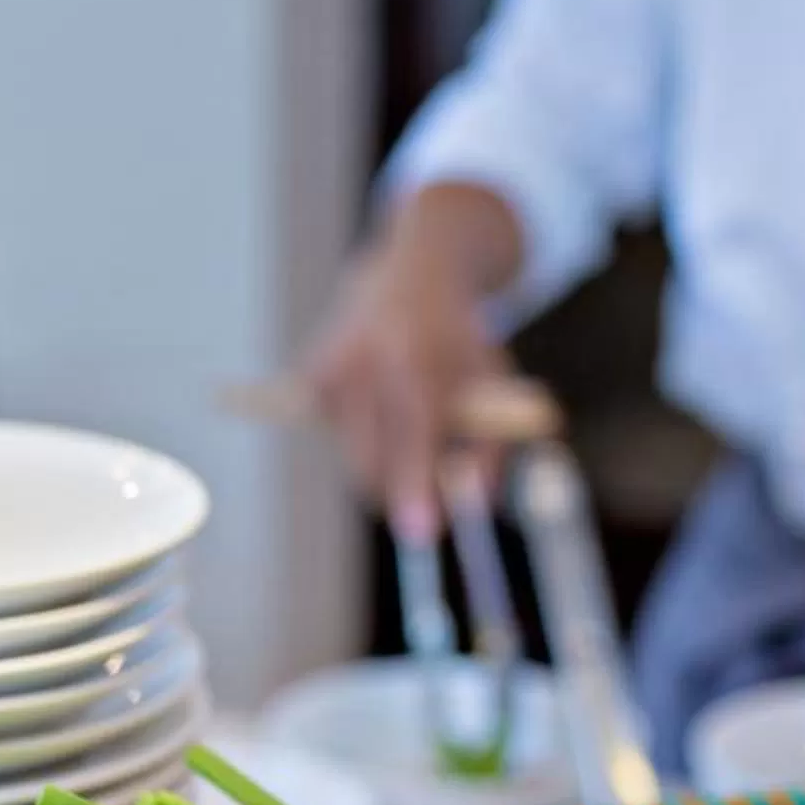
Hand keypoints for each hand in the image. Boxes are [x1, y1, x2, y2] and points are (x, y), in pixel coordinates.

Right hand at [303, 184, 526, 542]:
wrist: (416, 271)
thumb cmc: (461, 341)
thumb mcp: (494, 386)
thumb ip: (490, 448)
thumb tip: (474, 507)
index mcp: (417, 355)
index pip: (413, 436)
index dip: (416, 487)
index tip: (422, 534)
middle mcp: (365, 358)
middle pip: (368, 459)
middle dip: (395, 493)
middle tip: (421, 505)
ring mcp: (330, 365)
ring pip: (351, 454)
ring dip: (382, 458)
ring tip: (409, 414)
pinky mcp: (310, 373)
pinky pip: (335, 435)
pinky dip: (360, 433)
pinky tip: (378, 397)